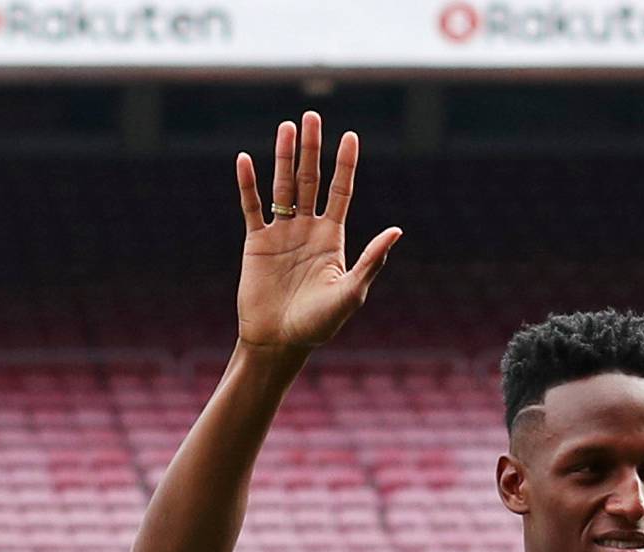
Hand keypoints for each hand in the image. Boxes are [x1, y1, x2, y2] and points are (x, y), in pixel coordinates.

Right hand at [236, 111, 401, 354]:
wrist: (279, 343)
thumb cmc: (318, 325)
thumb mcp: (350, 294)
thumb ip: (371, 261)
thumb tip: (397, 231)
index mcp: (332, 239)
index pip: (340, 192)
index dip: (344, 165)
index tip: (350, 136)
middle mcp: (307, 230)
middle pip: (311, 180)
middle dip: (312, 149)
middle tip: (312, 116)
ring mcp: (282, 234)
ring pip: (283, 186)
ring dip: (283, 157)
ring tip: (287, 127)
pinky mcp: (256, 243)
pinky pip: (252, 207)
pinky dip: (248, 185)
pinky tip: (246, 160)